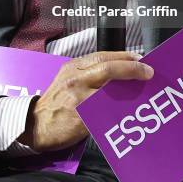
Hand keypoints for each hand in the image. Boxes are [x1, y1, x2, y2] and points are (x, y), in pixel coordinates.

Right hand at [18, 51, 153, 151]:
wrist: (35, 125)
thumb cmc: (55, 103)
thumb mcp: (67, 80)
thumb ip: (88, 74)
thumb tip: (117, 73)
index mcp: (73, 67)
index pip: (102, 56)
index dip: (124, 57)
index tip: (139, 58)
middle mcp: (75, 79)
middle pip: (107, 67)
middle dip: (131, 68)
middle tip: (147, 71)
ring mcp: (78, 98)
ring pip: (109, 89)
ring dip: (129, 88)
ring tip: (143, 89)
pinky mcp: (81, 117)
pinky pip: (105, 111)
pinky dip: (118, 109)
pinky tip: (129, 109)